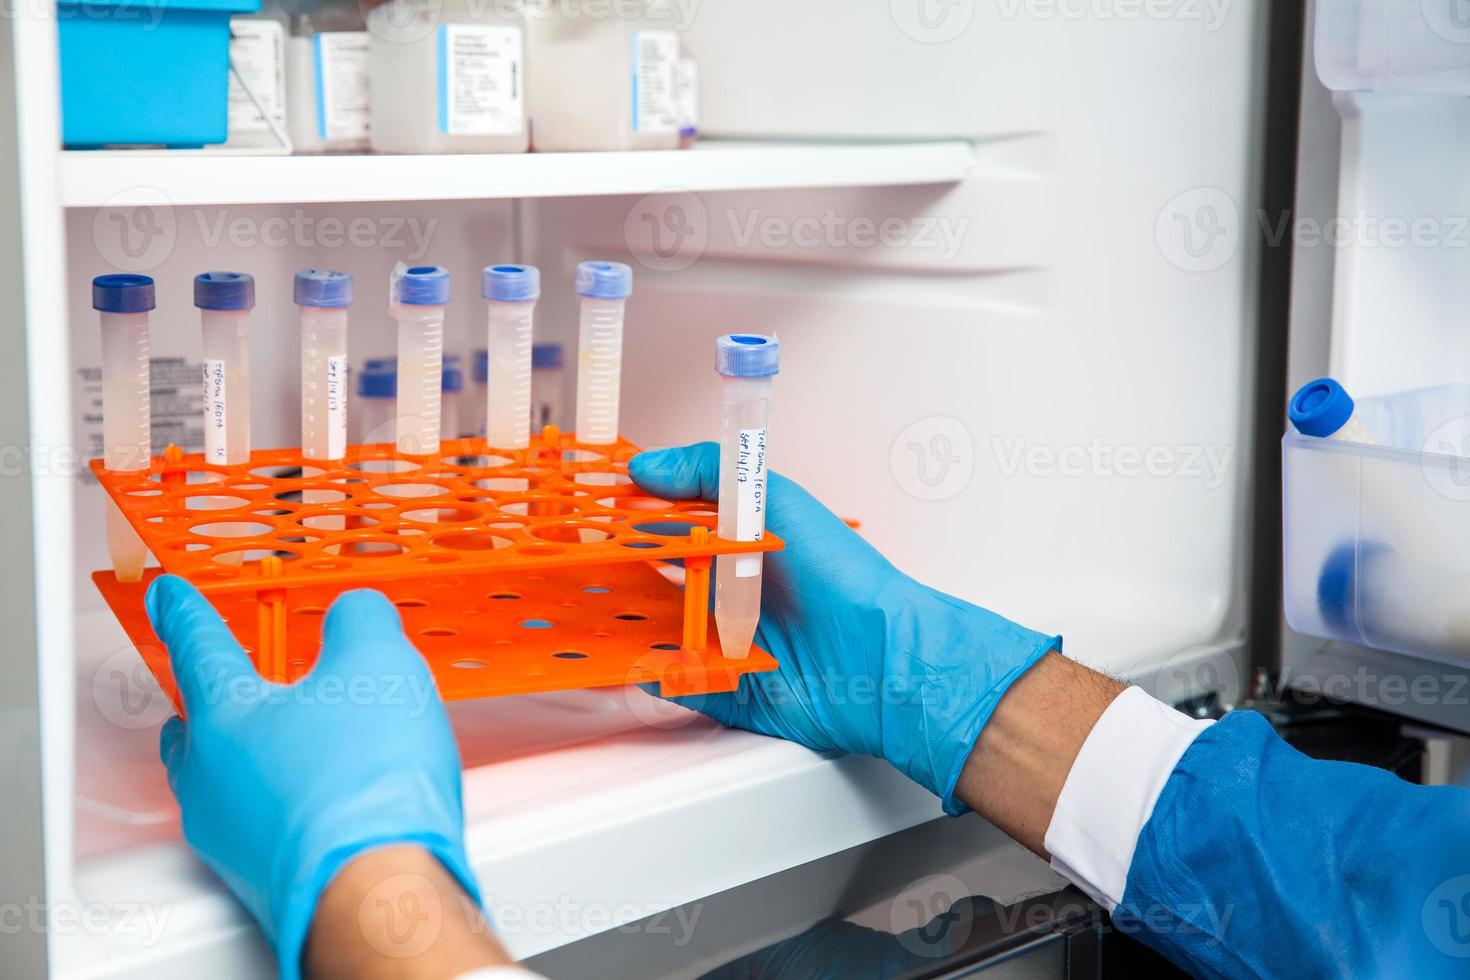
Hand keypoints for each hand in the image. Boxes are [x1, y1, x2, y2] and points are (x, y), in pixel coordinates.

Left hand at [145, 575, 484, 979]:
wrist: (379, 893)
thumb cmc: (364, 783)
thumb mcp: (379, 665)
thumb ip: (361, 622)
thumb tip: (357, 614)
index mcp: (224, 716)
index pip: (197, 645)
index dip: (186, 611)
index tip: (167, 595)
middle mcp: (213, 779)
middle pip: (195, 729)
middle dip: (211, 704)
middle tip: (233, 686)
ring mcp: (233, 838)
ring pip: (226, 783)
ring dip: (254, 759)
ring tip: (297, 746)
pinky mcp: (266, 880)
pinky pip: (264, 825)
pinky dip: (287, 804)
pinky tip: (327, 800)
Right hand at [629, 443, 1058, 813]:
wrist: (880, 659)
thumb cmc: (841, 577)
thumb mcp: (778, 501)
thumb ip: (711, 472)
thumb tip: (646, 466)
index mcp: (740, 546)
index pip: (671, 527)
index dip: (633, 519)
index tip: (595, 512)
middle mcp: (729, 592)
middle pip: (656, 582)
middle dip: (619, 576)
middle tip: (581, 567)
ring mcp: (725, 641)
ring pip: (657, 634)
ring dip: (628, 627)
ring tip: (594, 614)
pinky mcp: (726, 688)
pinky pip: (675, 683)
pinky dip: (651, 676)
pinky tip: (630, 662)